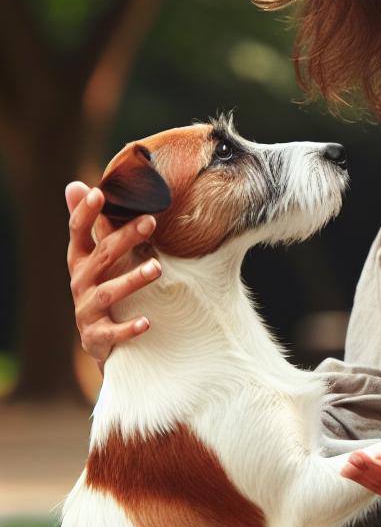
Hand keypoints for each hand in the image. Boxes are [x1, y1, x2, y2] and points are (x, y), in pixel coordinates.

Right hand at [66, 181, 162, 370]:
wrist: (102, 341)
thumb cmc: (103, 288)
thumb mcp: (96, 257)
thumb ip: (91, 224)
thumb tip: (75, 185)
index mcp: (81, 260)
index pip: (78, 232)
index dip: (86, 212)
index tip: (99, 192)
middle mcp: (80, 283)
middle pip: (102, 256)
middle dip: (125, 238)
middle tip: (150, 221)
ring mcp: (88, 310)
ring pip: (110, 292)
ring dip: (133, 279)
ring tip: (157, 268)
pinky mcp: (98, 336)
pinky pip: (114, 332)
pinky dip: (129, 328)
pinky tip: (147, 322)